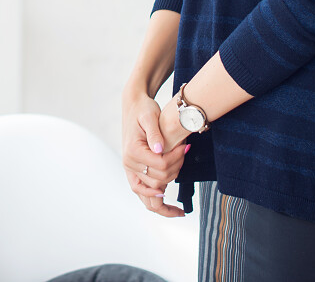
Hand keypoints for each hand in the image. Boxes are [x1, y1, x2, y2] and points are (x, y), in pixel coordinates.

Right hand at [122, 92, 188, 218]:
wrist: (134, 107)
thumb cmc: (143, 110)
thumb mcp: (150, 116)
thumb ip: (155, 133)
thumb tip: (160, 150)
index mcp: (132, 151)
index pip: (160, 165)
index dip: (177, 158)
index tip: (186, 146)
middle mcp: (129, 164)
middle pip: (158, 180)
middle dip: (176, 170)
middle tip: (185, 153)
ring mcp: (131, 170)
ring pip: (150, 194)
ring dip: (167, 196)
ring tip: (181, 206)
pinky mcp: (134, 173)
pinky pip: (143, 195)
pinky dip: (156, 202)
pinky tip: (170, 208)